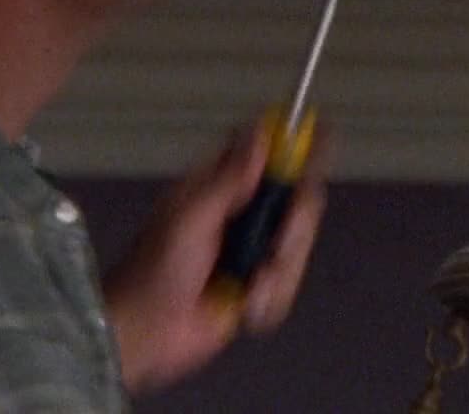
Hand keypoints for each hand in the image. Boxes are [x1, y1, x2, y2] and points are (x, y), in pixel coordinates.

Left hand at [101, 121, 329, 394]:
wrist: (147, 335)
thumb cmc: (157, 270)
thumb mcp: (190, 217)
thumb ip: (229, 179)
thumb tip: (260, 133)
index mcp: (219, 187)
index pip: (266, 153)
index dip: (294, 145)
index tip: (322, 141)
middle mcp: (241, 214)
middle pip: (296, 201)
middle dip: (294, 228)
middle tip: (276, 246)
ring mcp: (252, 251)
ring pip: (298, 246)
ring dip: (279, 273)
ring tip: (249, 288)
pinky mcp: (259, 288)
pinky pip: (288, 285)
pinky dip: (270, 300)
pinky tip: (245, 307)